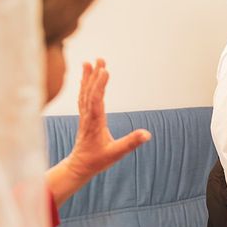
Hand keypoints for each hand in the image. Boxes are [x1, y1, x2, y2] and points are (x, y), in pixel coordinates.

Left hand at [64, 59, 150, 181]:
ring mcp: (85, 116)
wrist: (79, 166)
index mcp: (95, 123)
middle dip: (95, 75)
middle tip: (100, 59)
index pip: (96, 100)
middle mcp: (88, 116)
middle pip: (90, 92)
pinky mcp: (85, 117)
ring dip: (88, 77)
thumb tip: (147, 134)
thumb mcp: (116, 153)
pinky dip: (85, 85)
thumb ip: (131, 143)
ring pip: (85, 93)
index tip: (105, 71)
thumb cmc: (97, 160)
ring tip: (90, 62)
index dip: (100, 85)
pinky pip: (84, 97)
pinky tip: (86, 78)